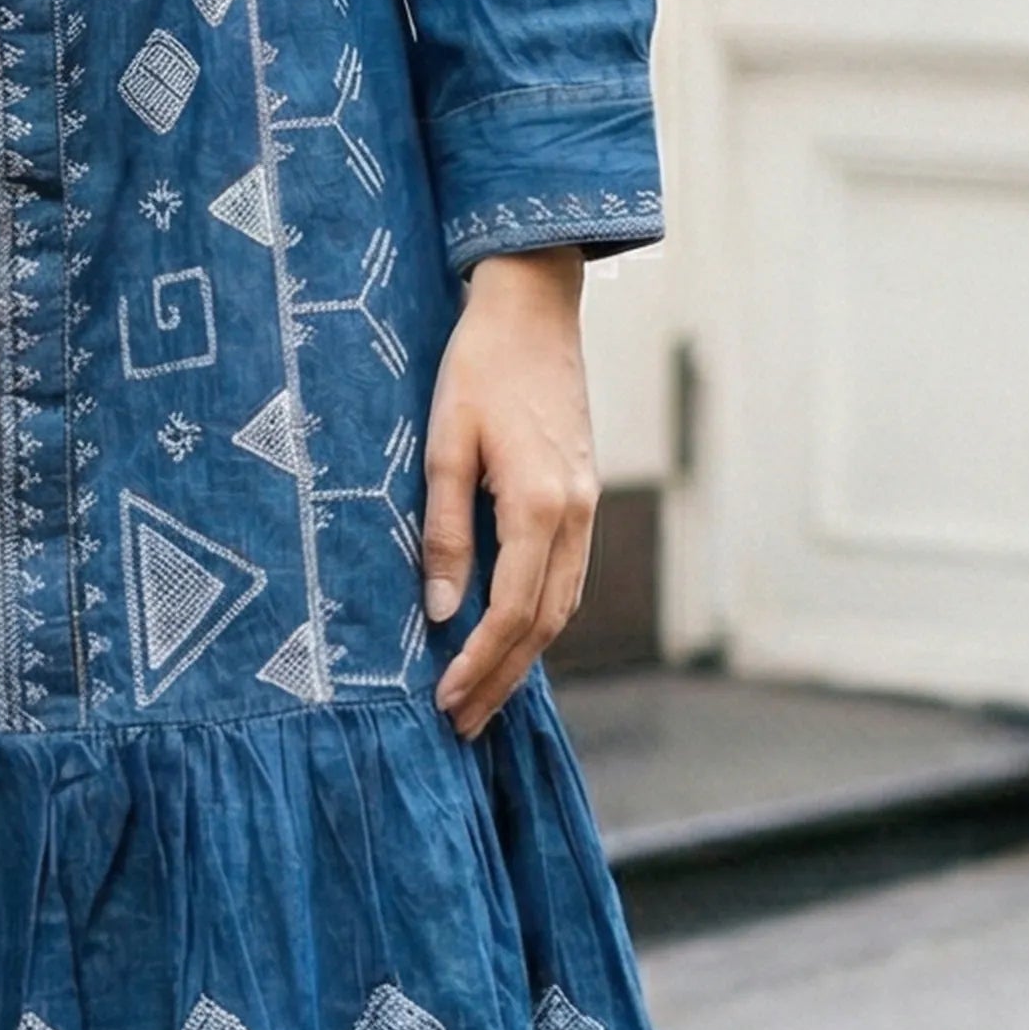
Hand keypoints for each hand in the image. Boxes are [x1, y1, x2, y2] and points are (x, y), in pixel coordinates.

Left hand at [420, 247, 598, 738]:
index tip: (445, 703)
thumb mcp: (444, 444)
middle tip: (462, 724)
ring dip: (526, 656)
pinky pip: (567, 574)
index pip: (514, 613)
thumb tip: (443, 611)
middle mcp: (575, 514)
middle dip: (504, 679)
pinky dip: (541, 616)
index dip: (480, 666)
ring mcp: (586, 504)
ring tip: (484, 695)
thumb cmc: (478, 366)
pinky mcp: (581, 492)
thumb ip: (445, 531)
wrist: (533, 305)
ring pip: (564, 604)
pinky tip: (512, 633)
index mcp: (539, 506)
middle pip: (546, 623)